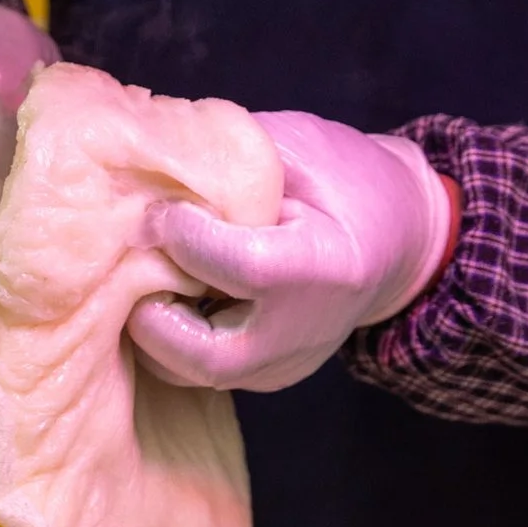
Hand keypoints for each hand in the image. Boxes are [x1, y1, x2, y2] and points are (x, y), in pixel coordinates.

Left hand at [128, 110, 457, 392]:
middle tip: (133, 262)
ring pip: (187, 371)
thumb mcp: (295, 148)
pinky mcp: (263, 378)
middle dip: (150, 312)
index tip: (159, 209)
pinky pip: (194, 370)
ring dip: (150, 328)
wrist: (394, 239)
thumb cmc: (343, 178)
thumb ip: (226, 165)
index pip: (242, 266)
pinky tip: (164, 290)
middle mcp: (303, 333)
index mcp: (326, 266)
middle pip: (204, 353)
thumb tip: (145, 176)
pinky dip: (166, 335)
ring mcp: (282, 366)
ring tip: (143, 276)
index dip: (187, 236)